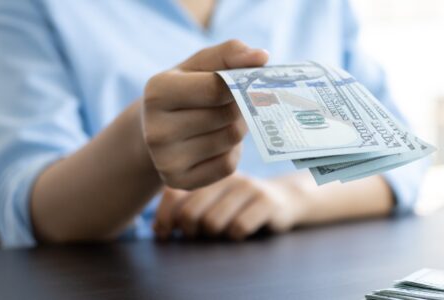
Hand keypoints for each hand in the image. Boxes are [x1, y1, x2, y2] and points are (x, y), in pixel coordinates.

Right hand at [142, 40, 267, 189]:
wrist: (158, 129)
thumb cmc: (187, 89)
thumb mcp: (201, 64)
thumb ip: (231, 53)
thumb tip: (261, 56)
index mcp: (157, 92)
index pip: (217, 89)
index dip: (239, 85)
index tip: (244, 83)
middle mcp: (156, 129)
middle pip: (227, 116)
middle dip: (239, 108)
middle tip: (232, 104)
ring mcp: (166, 160)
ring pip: (231, 140)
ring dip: (237, 128)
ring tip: (222, 121)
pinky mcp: (180, 181)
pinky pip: (227, 166)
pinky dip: (232, 153)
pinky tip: (217, 144)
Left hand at [153, 173, 304, 239]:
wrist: (284, 200)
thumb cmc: (238, 208)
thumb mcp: (210, 204)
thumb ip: (182, 210)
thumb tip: (158, 232)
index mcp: (207, 173)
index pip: (173, 194)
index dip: (165, 218)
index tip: (166, 234)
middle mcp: (226, 176)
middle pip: (191, 213)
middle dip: (191, 231)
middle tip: (200, 235)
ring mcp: (248, 187)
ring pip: (214, 223)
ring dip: (215, 236)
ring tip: (224, 232)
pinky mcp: (267, 202)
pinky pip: (239, 228)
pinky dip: (237, 237)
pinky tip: (242, 232)